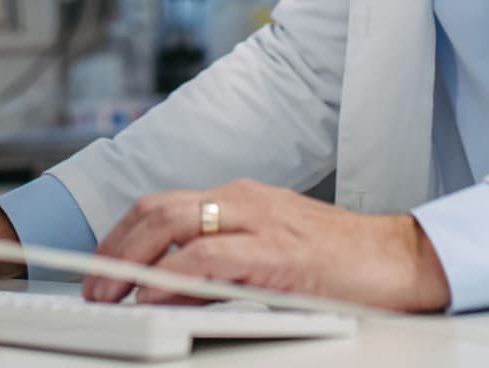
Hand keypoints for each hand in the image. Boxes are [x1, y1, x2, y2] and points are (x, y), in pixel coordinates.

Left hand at [83, 179, 449, 312]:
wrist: (397, 259)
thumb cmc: (339, 261)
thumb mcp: (270, 253)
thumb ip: (223, 263)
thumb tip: (169, 287)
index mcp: (240, 197)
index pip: (164, 203)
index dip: (122, 232)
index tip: (97, 262)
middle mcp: (244, 199)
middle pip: (157, 209)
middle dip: (114, 246)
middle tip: (91, 283)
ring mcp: (260, 220)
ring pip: (174, 224)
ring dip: (131, 261)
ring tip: (110, 291)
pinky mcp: (277, 251)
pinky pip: (210, 257)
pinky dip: (174, 274)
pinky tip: (155, 292)